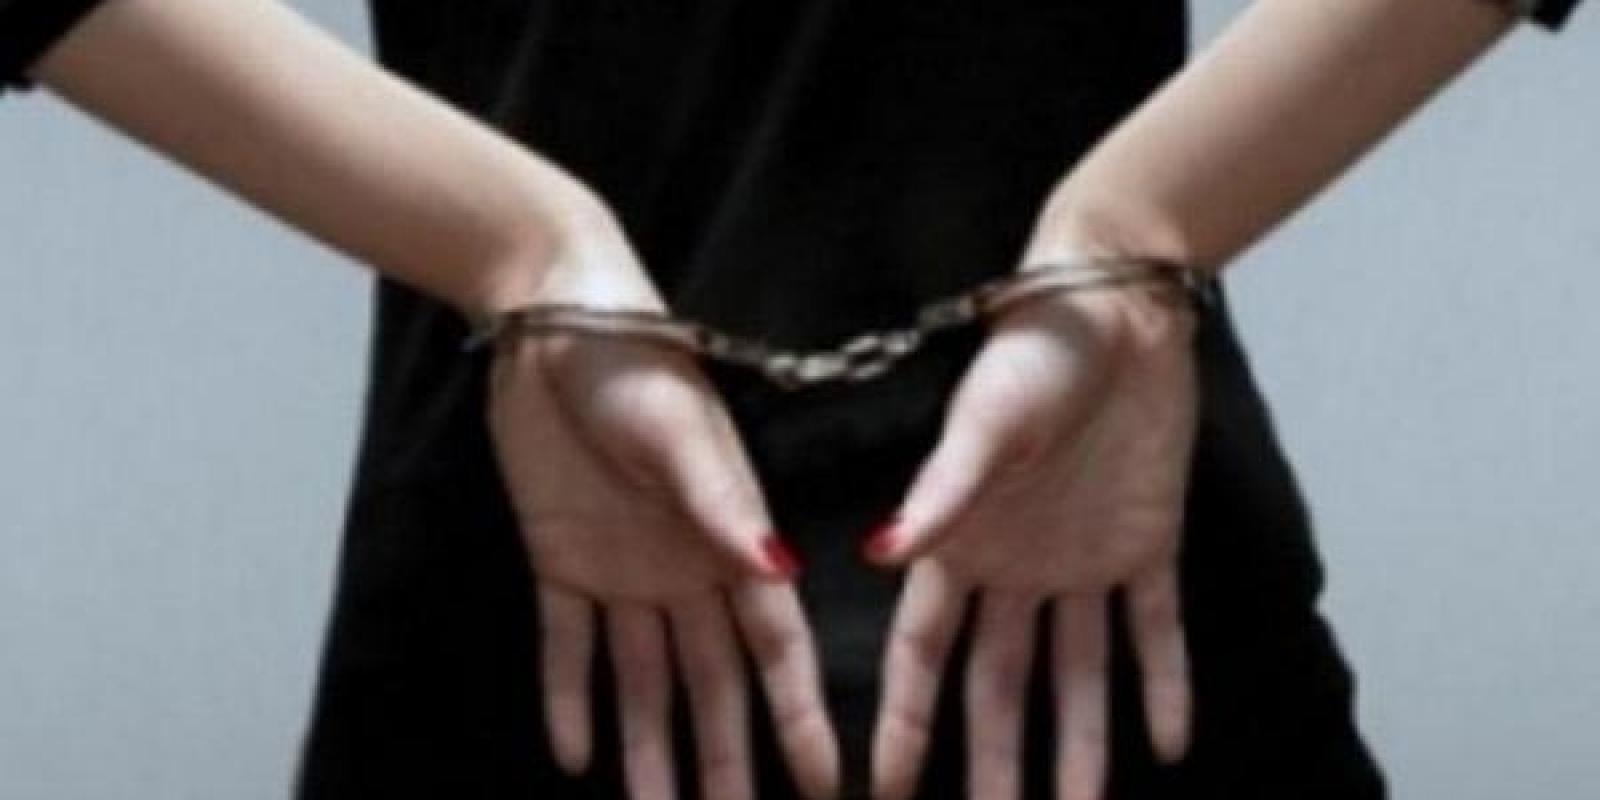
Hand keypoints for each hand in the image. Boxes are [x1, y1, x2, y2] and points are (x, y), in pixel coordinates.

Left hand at [485, 227, 839, 799]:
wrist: (551, 321)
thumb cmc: (635, 361)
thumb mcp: (679, 431)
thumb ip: (720, 505)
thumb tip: (777, 575)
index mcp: (732, 537)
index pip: (775, 645)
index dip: (799, 715)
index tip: (826, 783)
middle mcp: (687, 568)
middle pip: (712, 682)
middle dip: (725, 757)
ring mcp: (624, 570)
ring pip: (642, 680)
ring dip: (648, 747)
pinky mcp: (561, 560)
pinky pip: (567, 646)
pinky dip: (570, 700)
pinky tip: (576, 757)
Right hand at [865, 265, 1199, 799]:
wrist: (1121, 308)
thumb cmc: (1034, 353)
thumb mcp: (983, 422)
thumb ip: (940, 494)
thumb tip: (878, 556)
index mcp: (960, 541)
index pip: (922, 652)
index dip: (905, 720)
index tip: (889, 790)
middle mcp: (1013, 566)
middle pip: (998, 684)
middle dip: (994, 759)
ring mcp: (1080, 561)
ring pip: (1075, 673)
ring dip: (1079, 743)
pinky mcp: (1146, 545)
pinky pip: (1154, 630)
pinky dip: (1162, 686)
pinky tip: (1167, 744)